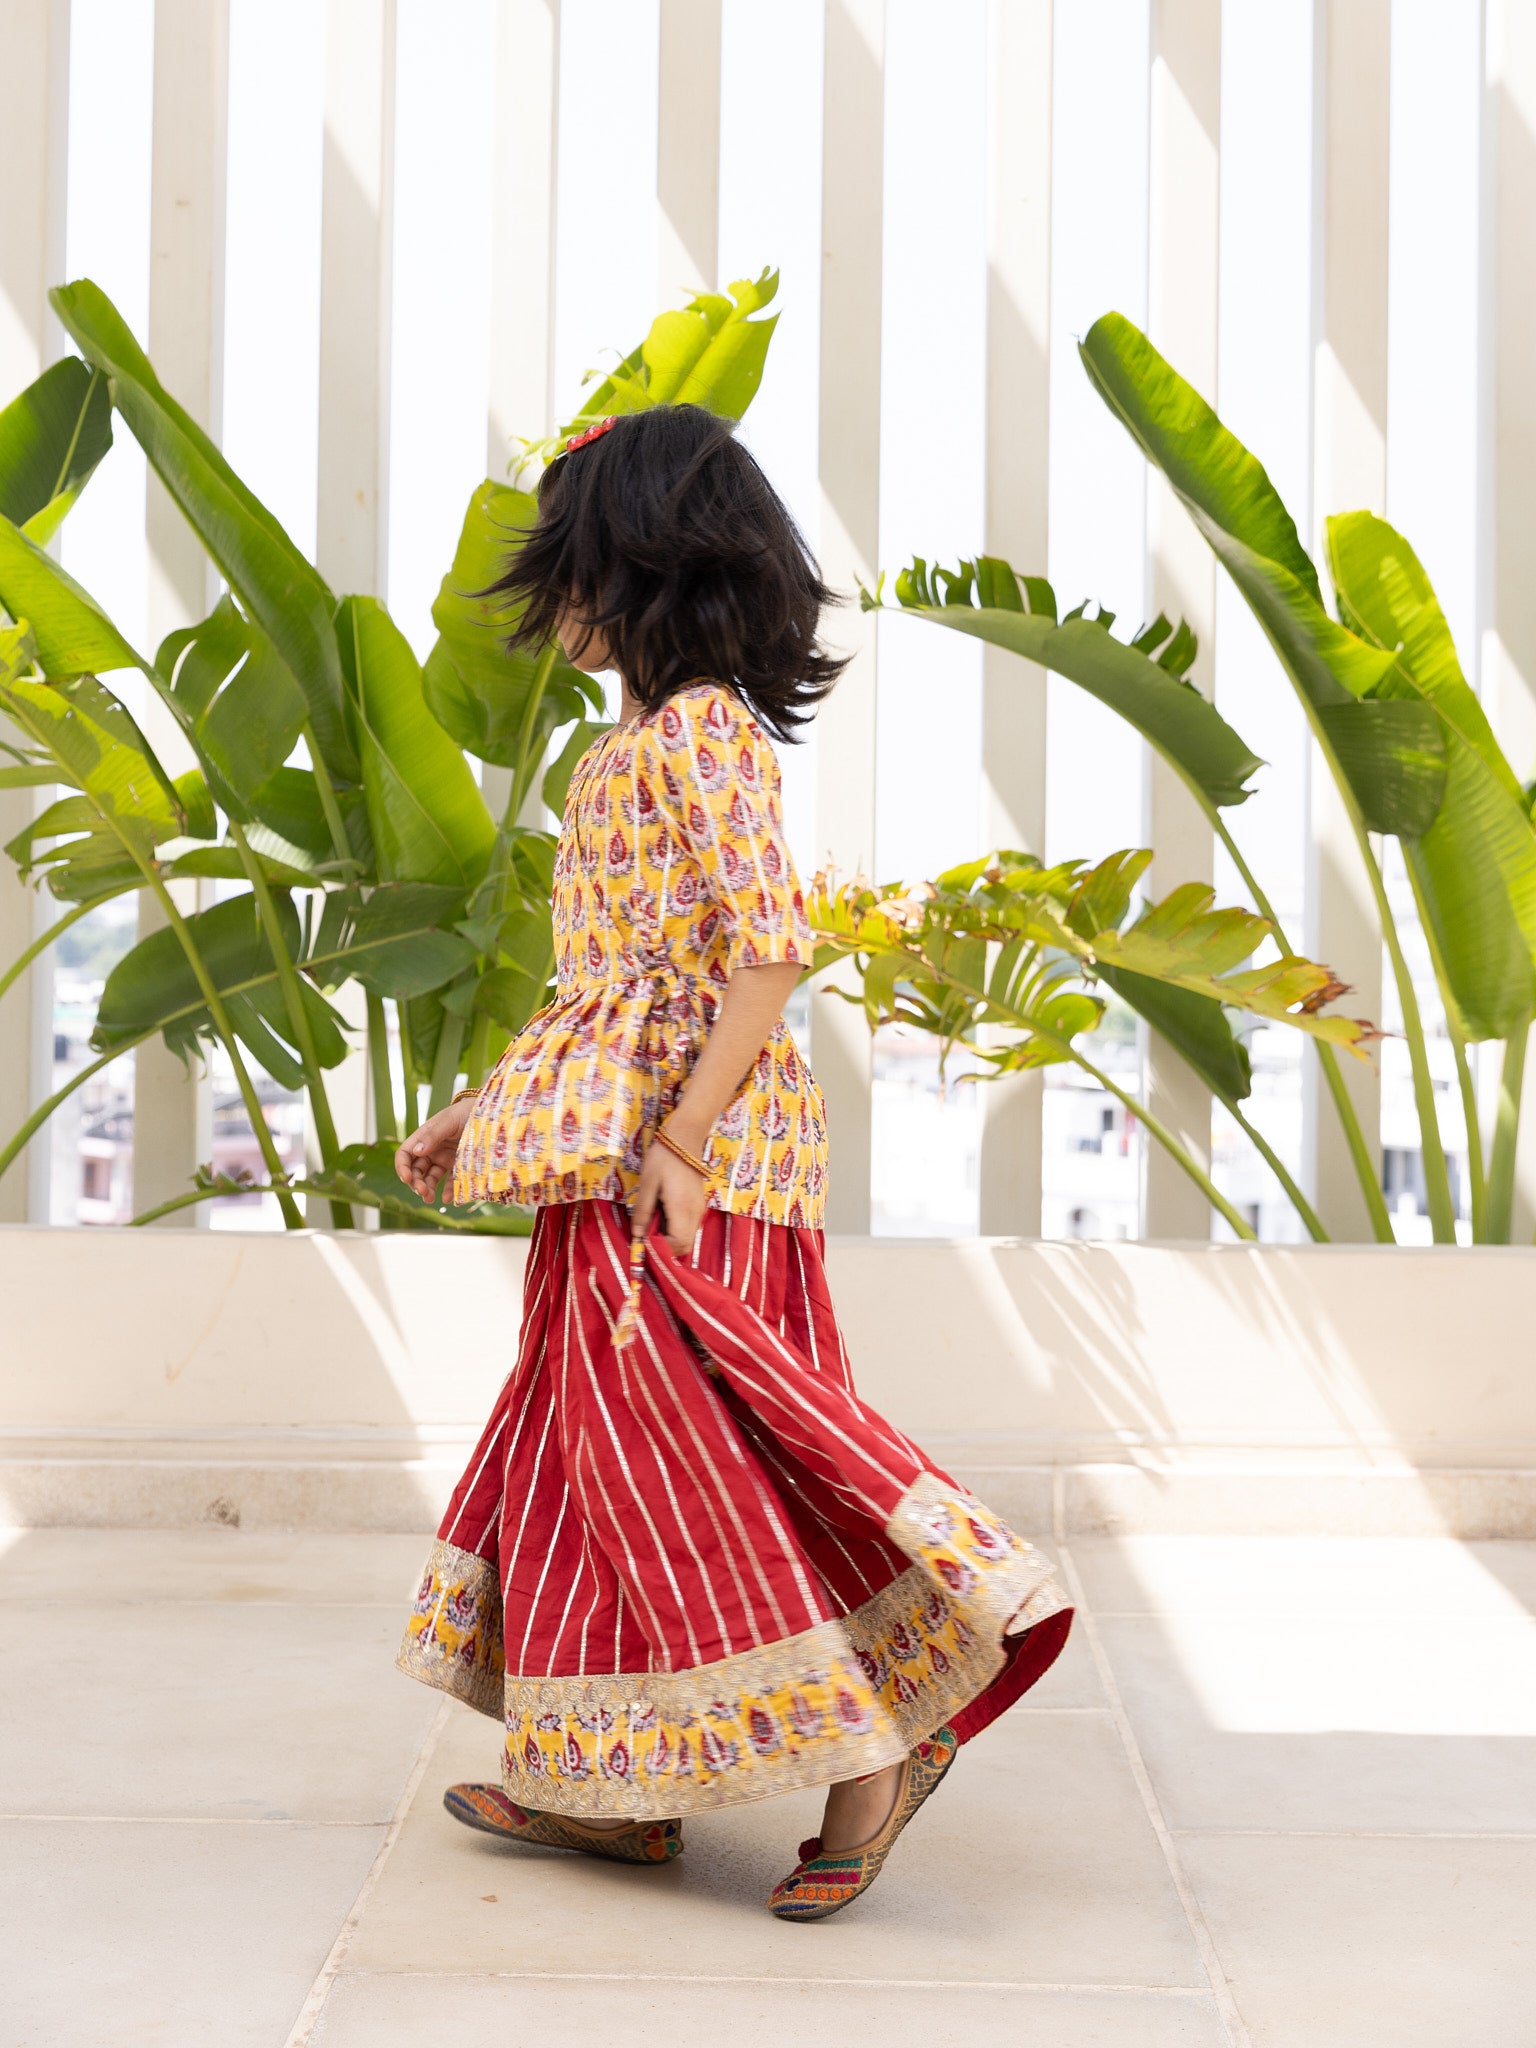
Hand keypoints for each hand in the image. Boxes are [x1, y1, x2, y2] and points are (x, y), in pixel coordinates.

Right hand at [394, 1099, 473, 1203]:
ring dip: (427, 1189)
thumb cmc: (467, 1112)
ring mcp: (445, 1159)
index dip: (402, 1167)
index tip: (407, 1178)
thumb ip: (433, 1135)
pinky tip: (449, 1198)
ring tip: (430, 1199)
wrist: (491, 1112)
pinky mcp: (459, 1166)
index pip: (405, 1154)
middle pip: (416, 1170)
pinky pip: (451, 1181)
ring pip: (430, 1178)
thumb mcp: (449, 1120)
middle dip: (416, 1182)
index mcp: (424, 1138)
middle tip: (422, 1192)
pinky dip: (448, 1191)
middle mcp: (432, 1150)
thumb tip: (416, 1151)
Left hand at [629, 1133, 709, 1255]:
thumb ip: (642, 1212)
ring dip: (670, 1238)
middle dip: (665, 1247)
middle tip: (646, 1235)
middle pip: (684, 1246)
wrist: (685, 1137)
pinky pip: (689, 1226)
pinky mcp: (699, 1204)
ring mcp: (699, 1208)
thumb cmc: (663, 1159)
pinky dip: (676, 1229)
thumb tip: (637, 1236)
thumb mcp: (647, 1184)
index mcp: (682, 1208)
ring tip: (652, 1223)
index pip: (677, 1244)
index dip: (660, 1249)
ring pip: (687, 1238)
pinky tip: (662, 1214)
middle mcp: (695, 1212)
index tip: (643, 1243)